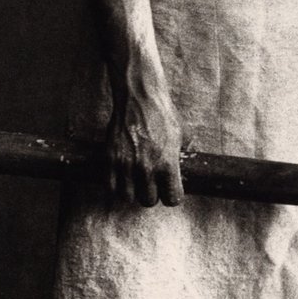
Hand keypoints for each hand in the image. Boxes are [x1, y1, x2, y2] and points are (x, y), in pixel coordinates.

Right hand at [104, 84, 184, 206]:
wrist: (140, 98)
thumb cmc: (163, 114)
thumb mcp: (182, 135)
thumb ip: (184, 153)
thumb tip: (187, 163)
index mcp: (168, 164)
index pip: (172, 199)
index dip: (171, 197)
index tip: (169, 191)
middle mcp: (147, 168)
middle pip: (148, 201)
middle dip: (151, 195)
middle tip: (151, 186)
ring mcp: (127, 165)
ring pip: (128, 197)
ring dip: (133, 193)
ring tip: (136, 184)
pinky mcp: (111, 159)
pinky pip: (110, 186)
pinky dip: (116, 187)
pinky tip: (122, 180)